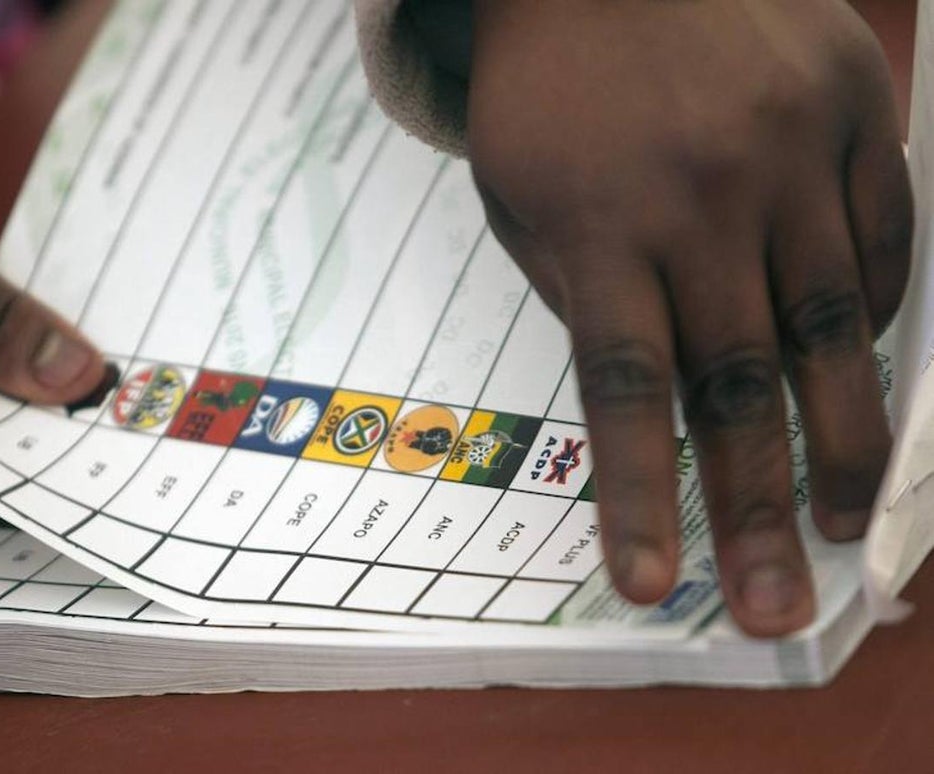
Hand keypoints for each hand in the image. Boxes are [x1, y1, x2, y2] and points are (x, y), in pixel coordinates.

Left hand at [467, 0, 911, 635]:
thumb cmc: (550, 94)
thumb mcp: (522, 198)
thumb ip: (587, 299)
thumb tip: (660, 402)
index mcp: (598, 223)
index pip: (624, 390)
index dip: (641, 498)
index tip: (654, 587)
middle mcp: (701, 196)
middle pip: (739, 380)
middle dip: (757, 506)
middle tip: (778, 605)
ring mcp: (791, 149)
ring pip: (830, 325)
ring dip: (843, 440)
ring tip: (841, 521)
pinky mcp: (856, 107)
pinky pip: (882, 240)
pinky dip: (874, 317)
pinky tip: (861, 376)